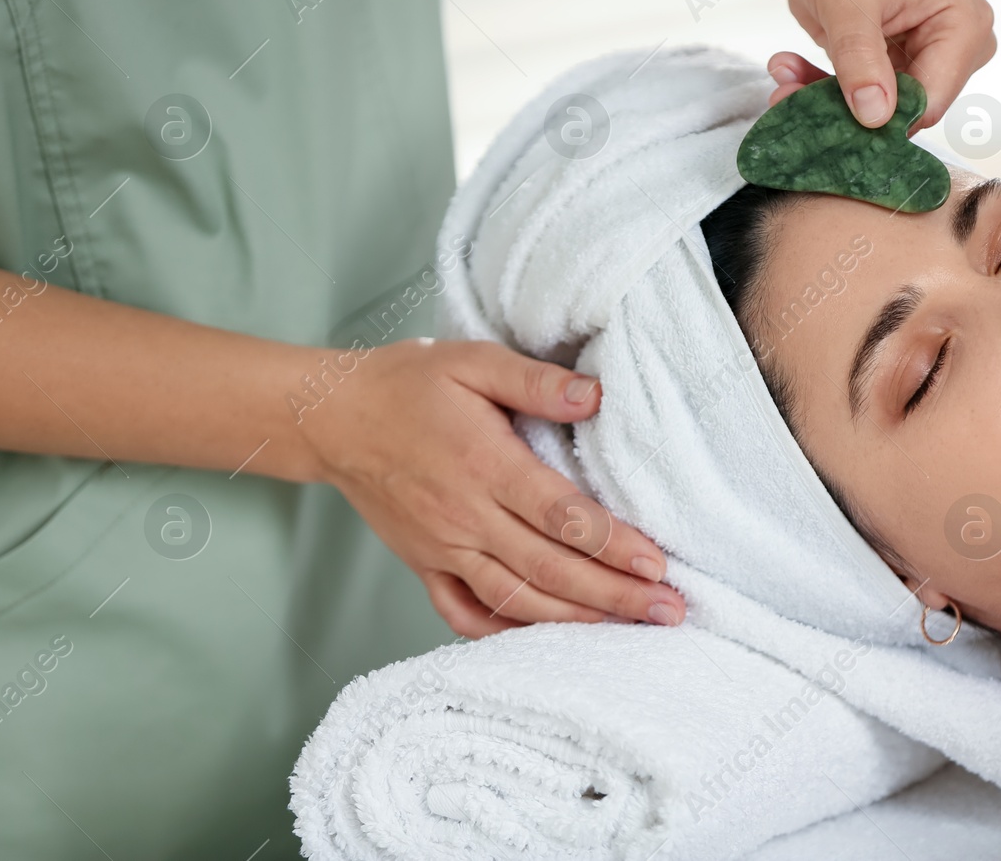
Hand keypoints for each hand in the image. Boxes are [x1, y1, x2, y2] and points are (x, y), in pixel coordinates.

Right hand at [295, 338, 683, 638]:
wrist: (332, 417)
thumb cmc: (410, 384)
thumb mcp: (474, 361)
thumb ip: (536, 380)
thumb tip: (595, 395)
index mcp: (485, 465)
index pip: (560, 516)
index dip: (612, 544)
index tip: (657, 565)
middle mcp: (465, 516)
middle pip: (549, 568)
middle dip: (613, 596)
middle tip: (668, 611)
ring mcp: (442, 548)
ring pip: (515, 599)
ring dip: (574, 620)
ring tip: (628, 631)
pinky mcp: (424, 565)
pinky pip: (465, 612)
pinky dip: (504, 634)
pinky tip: (545, 638)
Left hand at [771, 0, 994, 131]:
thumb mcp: (847, 4)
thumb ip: (861, 60)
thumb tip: (876, 117)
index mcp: (965, 23)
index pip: (933, 97)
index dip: (884, 118)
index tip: (832, 123)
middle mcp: (956, 49)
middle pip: (906, 110)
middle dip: (847, 111)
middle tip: (789, 98)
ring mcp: (925, 62)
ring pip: (879, 112)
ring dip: (825, 104)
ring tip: (780, 85)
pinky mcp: (893, 71)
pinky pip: (860, 102)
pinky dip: (820, 93)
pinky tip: (786, 71)